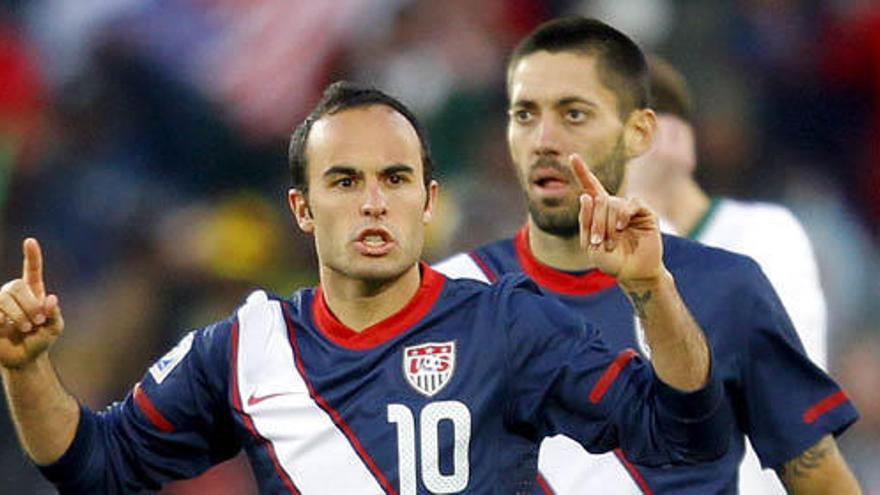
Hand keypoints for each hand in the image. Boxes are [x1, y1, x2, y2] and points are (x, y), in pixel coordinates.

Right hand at [0, 238, 63, 368]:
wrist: (24, 359)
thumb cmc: (41, 340)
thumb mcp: (54, 328)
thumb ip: (55, 314)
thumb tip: (51, 298)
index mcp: (33, 292)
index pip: (31, 270)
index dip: (31, 256)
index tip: (30, 241)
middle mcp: (14, 294)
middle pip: (15, 285)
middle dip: (29, 304)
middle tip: (37, 322)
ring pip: (2, 297)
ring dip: (18, 314)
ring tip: (27, 327)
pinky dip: (1, 320)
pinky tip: (6, 328)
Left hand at [571, 154, 664, 285]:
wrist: (633, 273)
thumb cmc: (611, 261)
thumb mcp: (590, 245)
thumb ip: (585, 221)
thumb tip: (586, 195)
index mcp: (599, 212)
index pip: (590, 187)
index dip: (582, 171)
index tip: (572, 156)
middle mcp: (614, 206)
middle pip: (599, 200)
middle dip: (595, 222)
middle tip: (598, 241)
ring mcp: (629, 208)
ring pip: (613, 203)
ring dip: (607, 224)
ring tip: (610, 242)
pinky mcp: (645, 212)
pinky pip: (631, 203)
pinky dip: (623, 215)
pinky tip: (622, 227)